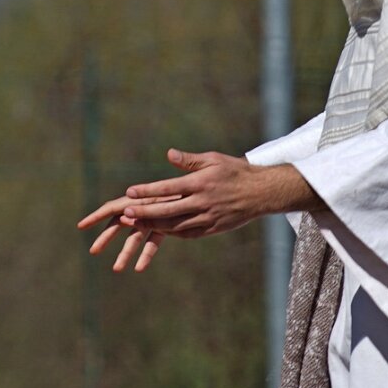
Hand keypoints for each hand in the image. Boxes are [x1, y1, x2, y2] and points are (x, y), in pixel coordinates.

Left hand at [77, 150, 316, 269]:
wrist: (262, 193)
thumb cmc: (235, 172)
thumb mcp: (213, 160)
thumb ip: (190, 160)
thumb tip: (169, 154)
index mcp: (199, 183)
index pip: (167, 188)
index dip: (147, 191)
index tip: (129, 192)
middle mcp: (202, 202)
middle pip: (167, 210)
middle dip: (145, 212)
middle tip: (125, 214)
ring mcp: (208, 217)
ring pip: (176, 225)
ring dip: (155, 225)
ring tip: (136, 225)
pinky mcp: (214, 228)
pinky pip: (189, 233)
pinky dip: (173, 233)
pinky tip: (160, 230)